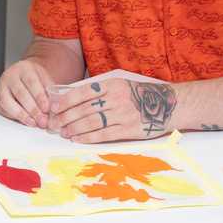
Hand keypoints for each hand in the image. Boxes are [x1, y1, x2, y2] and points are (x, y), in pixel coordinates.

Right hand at [0, 59, 53, 127]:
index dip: (39, 96)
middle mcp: (10, 76)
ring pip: (8, 103)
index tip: (47, 108)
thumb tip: (55, 107)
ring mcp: (1, 87)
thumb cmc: (35, 78)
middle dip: (33, 109)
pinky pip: (4, 110)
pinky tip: (26, 121)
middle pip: (20, 93)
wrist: (24, 75)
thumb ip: (50, 91)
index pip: (31, 82)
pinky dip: (16, 117)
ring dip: (23, 115)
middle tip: (42, 120)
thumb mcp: (45, 78)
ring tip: (34, 123)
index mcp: (24, 68)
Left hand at [49, 79, 177, 142]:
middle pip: (85, 108)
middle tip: (53, 123)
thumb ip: (100, 90)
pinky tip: (77, 138)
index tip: (53, 106)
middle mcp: (117, 99)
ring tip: (63, 132)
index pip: (84, 92)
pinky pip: (104, 134)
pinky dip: (88, 137)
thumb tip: (73, 97)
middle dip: (66, 117)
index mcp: (113, 84)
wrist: (168, 105)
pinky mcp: (129, 130)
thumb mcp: (121, 84)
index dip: (67, 100)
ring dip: (74, 128)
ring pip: (92, 122)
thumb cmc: (140, 94)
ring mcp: (123, 115)